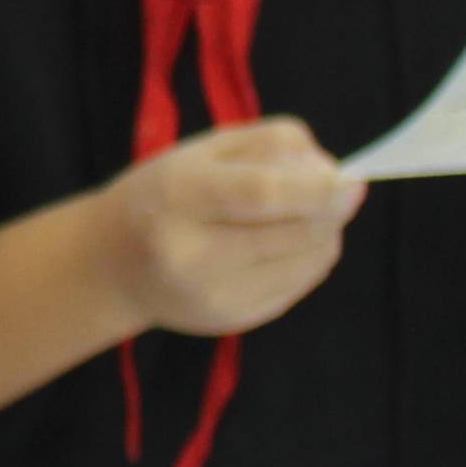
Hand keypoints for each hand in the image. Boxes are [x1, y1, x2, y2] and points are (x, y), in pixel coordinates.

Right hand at [100, 116, 360, 338]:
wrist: (113, 264)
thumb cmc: (166, 192)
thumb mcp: (205, 149)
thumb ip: (272, 145)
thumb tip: (336, 175)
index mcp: (178, 196)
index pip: (264, 194)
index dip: (318, 188)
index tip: (352, 180)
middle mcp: (192, 254)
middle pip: (295, 232)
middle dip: (332, 208)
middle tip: (338, 189)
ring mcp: (213, 296)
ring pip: (308, 261)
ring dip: (325, 232)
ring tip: (305, 213)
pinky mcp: (233, 321)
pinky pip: (299, 284)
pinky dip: (309, 258)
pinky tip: (286, 243)